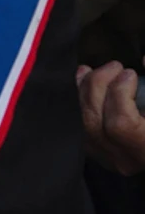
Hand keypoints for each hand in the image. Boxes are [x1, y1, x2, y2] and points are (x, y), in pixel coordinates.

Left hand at [79, 60, 144, 174]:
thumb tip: (144, 60)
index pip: (121, 126)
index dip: (120, 96)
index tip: (130, 74)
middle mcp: (130, 160)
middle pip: (98, 125)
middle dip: (100, 87)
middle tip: (115, 66)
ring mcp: (113, 160)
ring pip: (85, 126)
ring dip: (86, 91)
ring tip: (96, 69)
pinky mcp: (101, 154)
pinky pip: (81, 127)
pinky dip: (82, 101)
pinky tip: (85, 79)